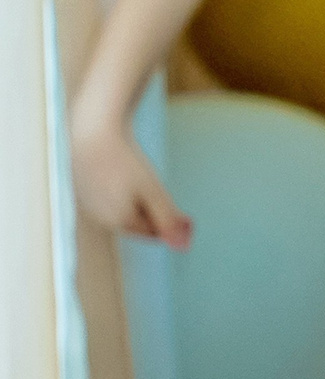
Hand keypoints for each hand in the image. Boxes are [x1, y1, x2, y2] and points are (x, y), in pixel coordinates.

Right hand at [72, 120, 191, 246]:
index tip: (187, 217)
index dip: (171, 226)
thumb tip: (182, 246)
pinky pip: (109, 198)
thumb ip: (168, 220)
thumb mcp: (153, 191)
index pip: (152, 234)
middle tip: (167, 201)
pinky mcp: (83, 189)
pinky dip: (122, 193)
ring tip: (143, 185)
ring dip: (138, 204)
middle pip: (137, 223)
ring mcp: (90, 204)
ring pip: (123, 210)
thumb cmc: (124, 161)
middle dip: (154, 216)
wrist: (93, 132)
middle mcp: (100, 218)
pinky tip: (124, 177)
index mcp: (119, 221)